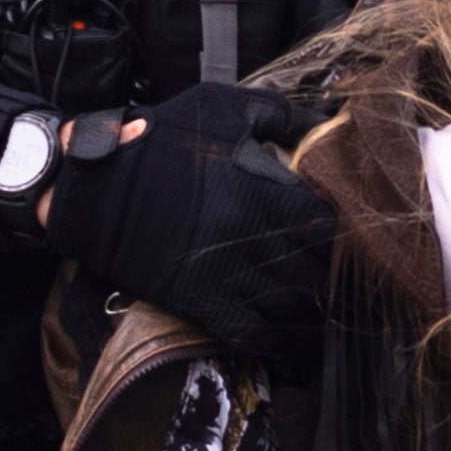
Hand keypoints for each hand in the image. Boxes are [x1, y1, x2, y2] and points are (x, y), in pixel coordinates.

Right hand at [34, 91, 336, 361]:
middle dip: (338, 279)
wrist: (95, 186)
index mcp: (266, 191)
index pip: (332, 226)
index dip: (348, 235)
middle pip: (320, 273)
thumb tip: (331, 123)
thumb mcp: (222, 106)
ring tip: (335, 319)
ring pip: (294, 310)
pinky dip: (282, 344)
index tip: (355, 237)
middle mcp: (254, 239)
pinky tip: (299, 345)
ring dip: (319, 317)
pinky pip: (255, 334)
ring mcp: (227, 275)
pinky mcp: (201, 301)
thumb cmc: (161, 139)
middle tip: (351, 282)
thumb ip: (282, 114)